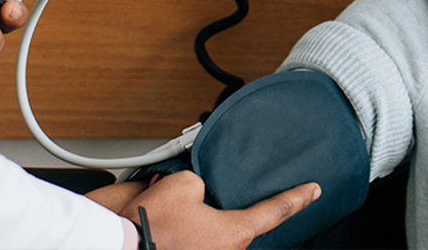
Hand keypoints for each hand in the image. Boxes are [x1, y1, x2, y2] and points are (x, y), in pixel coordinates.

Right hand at [92, 171, 319, 248]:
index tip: (314, 190)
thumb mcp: (184, 184)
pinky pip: (197, 244)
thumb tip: (199, 191)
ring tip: (168, 219)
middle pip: (239, 226)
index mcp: (235, 233)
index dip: (298, 198)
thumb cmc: (146, 225)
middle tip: (195, 204)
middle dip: (222, 210)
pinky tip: (166, 230)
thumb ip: (204, 183)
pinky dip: (187, 235)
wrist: (113, 245)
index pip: (277, 210)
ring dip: (200, 225)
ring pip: (215, 237)